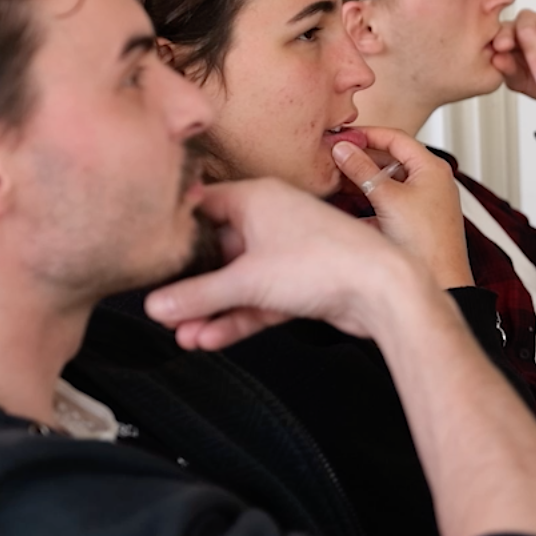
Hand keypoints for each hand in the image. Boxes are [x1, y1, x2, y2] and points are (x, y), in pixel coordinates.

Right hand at [145, 179, 435, 349]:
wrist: (385, 290)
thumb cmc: (326, 262)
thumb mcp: (247, 280)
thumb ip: (198, 295)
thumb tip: (157, 305)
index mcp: (257, 198)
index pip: (203, 205)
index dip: (175, 229)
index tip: (149, 251)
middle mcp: (272, 219)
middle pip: (218, 249)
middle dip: (191, 283)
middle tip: (162, 308)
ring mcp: (288, 253)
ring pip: (239, 281)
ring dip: (212, 309)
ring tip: (182, 335)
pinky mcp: (302, 284)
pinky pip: (259, 300)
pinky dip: (237, 319)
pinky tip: (210, 338)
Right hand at [334, 128, 472, 287]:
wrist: (442, 282)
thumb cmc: (426, 242)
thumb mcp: (388, 199)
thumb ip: (362, 170)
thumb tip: (343, 148)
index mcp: (432, 168)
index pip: (396, 138)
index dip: (367, 133)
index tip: (342, 136)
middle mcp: (431, 182)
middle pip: (390, 159)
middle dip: (361, 157)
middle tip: (334, 156)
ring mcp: (423, 203)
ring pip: (387, 183)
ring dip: (362, 180)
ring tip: (335, 178)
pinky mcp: (413, 222)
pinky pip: (387, 204)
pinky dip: (369, 202)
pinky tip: (348, 206)